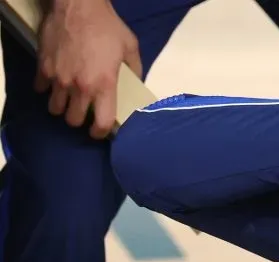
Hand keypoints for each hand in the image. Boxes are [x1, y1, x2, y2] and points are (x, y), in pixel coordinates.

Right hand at [36, 0, 142, 138]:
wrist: (77, 6)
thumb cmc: (106, 26)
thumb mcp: (130, 47)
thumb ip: (135, 69)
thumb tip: (137, 82)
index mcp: (104, 85)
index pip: (101, 123)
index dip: (100, 132)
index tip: (99, 131)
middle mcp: (80, 87)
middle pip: (73, 120)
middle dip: (78, 119)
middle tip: (83, 111)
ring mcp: (59, 78)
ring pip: (55, 109)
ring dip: (61, 107)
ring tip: (68, 99)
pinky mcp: (43, 68)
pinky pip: (41, 89)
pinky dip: (46, 89)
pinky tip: (54, 82)